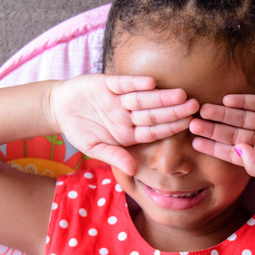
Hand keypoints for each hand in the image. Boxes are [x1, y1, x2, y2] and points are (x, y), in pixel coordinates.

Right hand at [45, 75, 198, 174]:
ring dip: (161, 96)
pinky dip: (135, 83)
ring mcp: (119, 99)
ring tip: (181, 94)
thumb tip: (133, 171)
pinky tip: (151, 83)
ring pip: (144, 98)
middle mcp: (128, 115)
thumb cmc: (79, 131)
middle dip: (174, 110)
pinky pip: (124, 83)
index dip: (171, 127)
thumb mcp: (93, 148)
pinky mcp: (107, 83)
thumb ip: (114, 156)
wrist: (59, 108)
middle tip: (195, 106)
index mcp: (128, 133)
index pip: (154, 131)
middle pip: (154, 113)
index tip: (188, 125)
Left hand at [190, 95, 254, 180]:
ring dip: (222, 113)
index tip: (195, 142)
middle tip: (192, 122)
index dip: (212, 146)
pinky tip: (226, 99)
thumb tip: (236, 150)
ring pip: (240, 116)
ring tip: (203, 109)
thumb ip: (253, 164)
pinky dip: (242, 100)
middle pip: (231, 132)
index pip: (230, 151)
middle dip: (212, 127)